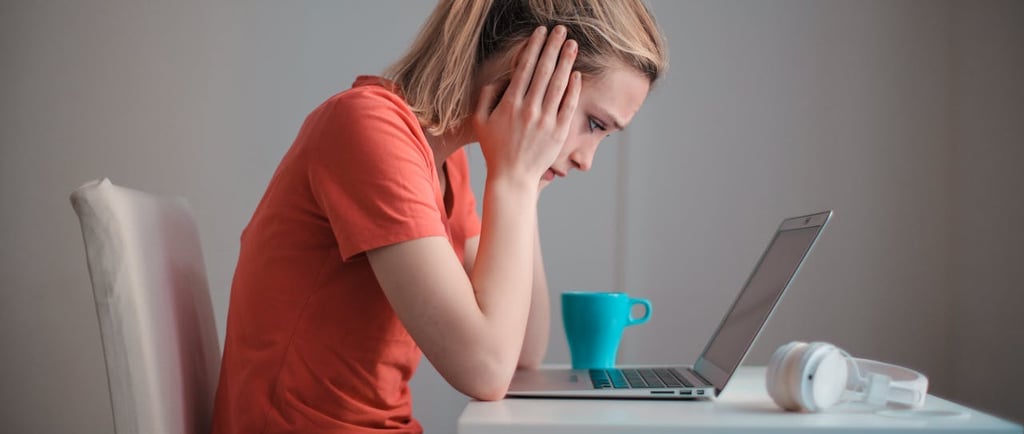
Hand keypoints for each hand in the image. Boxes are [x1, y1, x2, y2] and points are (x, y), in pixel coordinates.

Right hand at [474, 25, 581, 186]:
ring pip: (558, 85)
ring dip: (566, 62)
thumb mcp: (480, 121)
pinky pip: (568, 105)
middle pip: (544, 71)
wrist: (512, 177)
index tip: (540, 33)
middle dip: (553, 47)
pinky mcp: (558, 132)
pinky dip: (573, 88)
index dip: (533, 47)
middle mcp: (529, 109)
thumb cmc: (494, 148)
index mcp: (510, 104)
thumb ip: (486, 96)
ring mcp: (545, 121)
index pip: (524, 68)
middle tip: (561, 31)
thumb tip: (499, 78)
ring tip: (572, 45)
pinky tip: (577, 74)